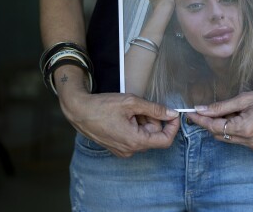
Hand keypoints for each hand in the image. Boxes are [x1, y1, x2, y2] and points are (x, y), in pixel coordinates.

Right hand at [59, 89, 180, 157]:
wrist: (79, 111)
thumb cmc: (103, 106)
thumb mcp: (132, 103)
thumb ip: (154, 109)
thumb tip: (172, 114)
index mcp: (135, 141)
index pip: (165, 140)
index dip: (173, 127)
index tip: (173, 114)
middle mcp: (130, 150)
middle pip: (154, 136)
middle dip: (153, 120)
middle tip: (142, 106)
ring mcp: (123, 150)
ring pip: (144, 136)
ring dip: (143, 122)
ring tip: (130, 110)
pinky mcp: (117, 147)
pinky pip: (134, 137)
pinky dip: (135, 126)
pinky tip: (125, 116)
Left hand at [186, 79, 252, 151]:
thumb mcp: (244, 99)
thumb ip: (221, 106)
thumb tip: (201, 109)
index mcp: (245, 129)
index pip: (214, 127)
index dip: (200, 120)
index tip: (190, 113)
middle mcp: (250, 141)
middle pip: (219, 134)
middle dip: (212, 121)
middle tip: (211, 107)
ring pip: (228, 138)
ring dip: (224, 125)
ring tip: (231, 110)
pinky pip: (239, 139)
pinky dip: (234, 129)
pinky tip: (240, 117)